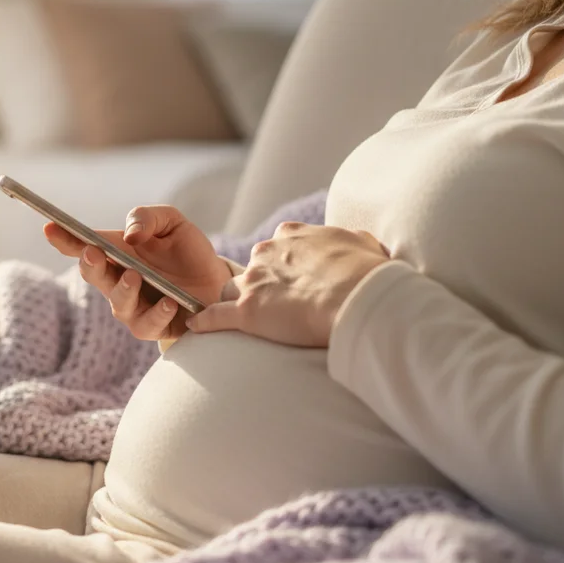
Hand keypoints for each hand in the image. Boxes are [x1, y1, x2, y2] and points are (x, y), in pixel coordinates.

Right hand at [44, 205, 231, 341]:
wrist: (219, 283)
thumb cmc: (188, 252)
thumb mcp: (173, 223)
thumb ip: (148, 218)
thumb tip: (131, 234)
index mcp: (117, 253)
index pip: (83, 245)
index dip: (64, 238)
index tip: (50, 227)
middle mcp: (118, 281)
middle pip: (94, 274)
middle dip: (90, 264)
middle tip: (93, 252)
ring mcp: (133, 306)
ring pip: (118, 303)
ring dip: (122, 289)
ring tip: (134, 276)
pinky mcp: (153, 327)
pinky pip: (148, 325)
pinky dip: (158, 314)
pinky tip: (169, 303)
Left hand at [186, 222, 390, 347]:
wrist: (358, 296)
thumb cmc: (368, 272)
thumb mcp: (365, 244)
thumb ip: (353, 242)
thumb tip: (359, 245)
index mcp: (292, 235)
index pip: (278, 246)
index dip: (285, 265)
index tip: (295, 279)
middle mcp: (267, 252)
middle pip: (253, 268)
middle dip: (262, 284)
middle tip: (279, 304)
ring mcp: (254, 281)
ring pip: (231, 289)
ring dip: (235, 301)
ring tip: (243, 319)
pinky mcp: (246, 311)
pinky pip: (214, 316)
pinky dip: (204, 322)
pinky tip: (195, 327)